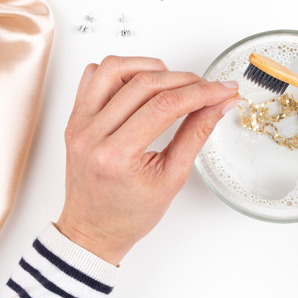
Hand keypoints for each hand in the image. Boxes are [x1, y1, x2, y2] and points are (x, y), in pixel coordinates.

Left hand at [56, 56, 239, 265]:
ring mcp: (79, 122)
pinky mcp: (75, 117)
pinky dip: (120, 71)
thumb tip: (218, 104)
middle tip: (208, 88)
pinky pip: (93, 76)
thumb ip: (196, 135)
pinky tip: (140, 85)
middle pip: (144, 84)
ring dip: (150, 68)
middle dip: (185, 80)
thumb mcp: (172, 179)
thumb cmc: (127, 215)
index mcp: (116, 155)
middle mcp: (92, 134)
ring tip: (173, 82)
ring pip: (114, 68)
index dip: (200, 92)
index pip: (165, 106)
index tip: (222, 89)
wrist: (93, 230)